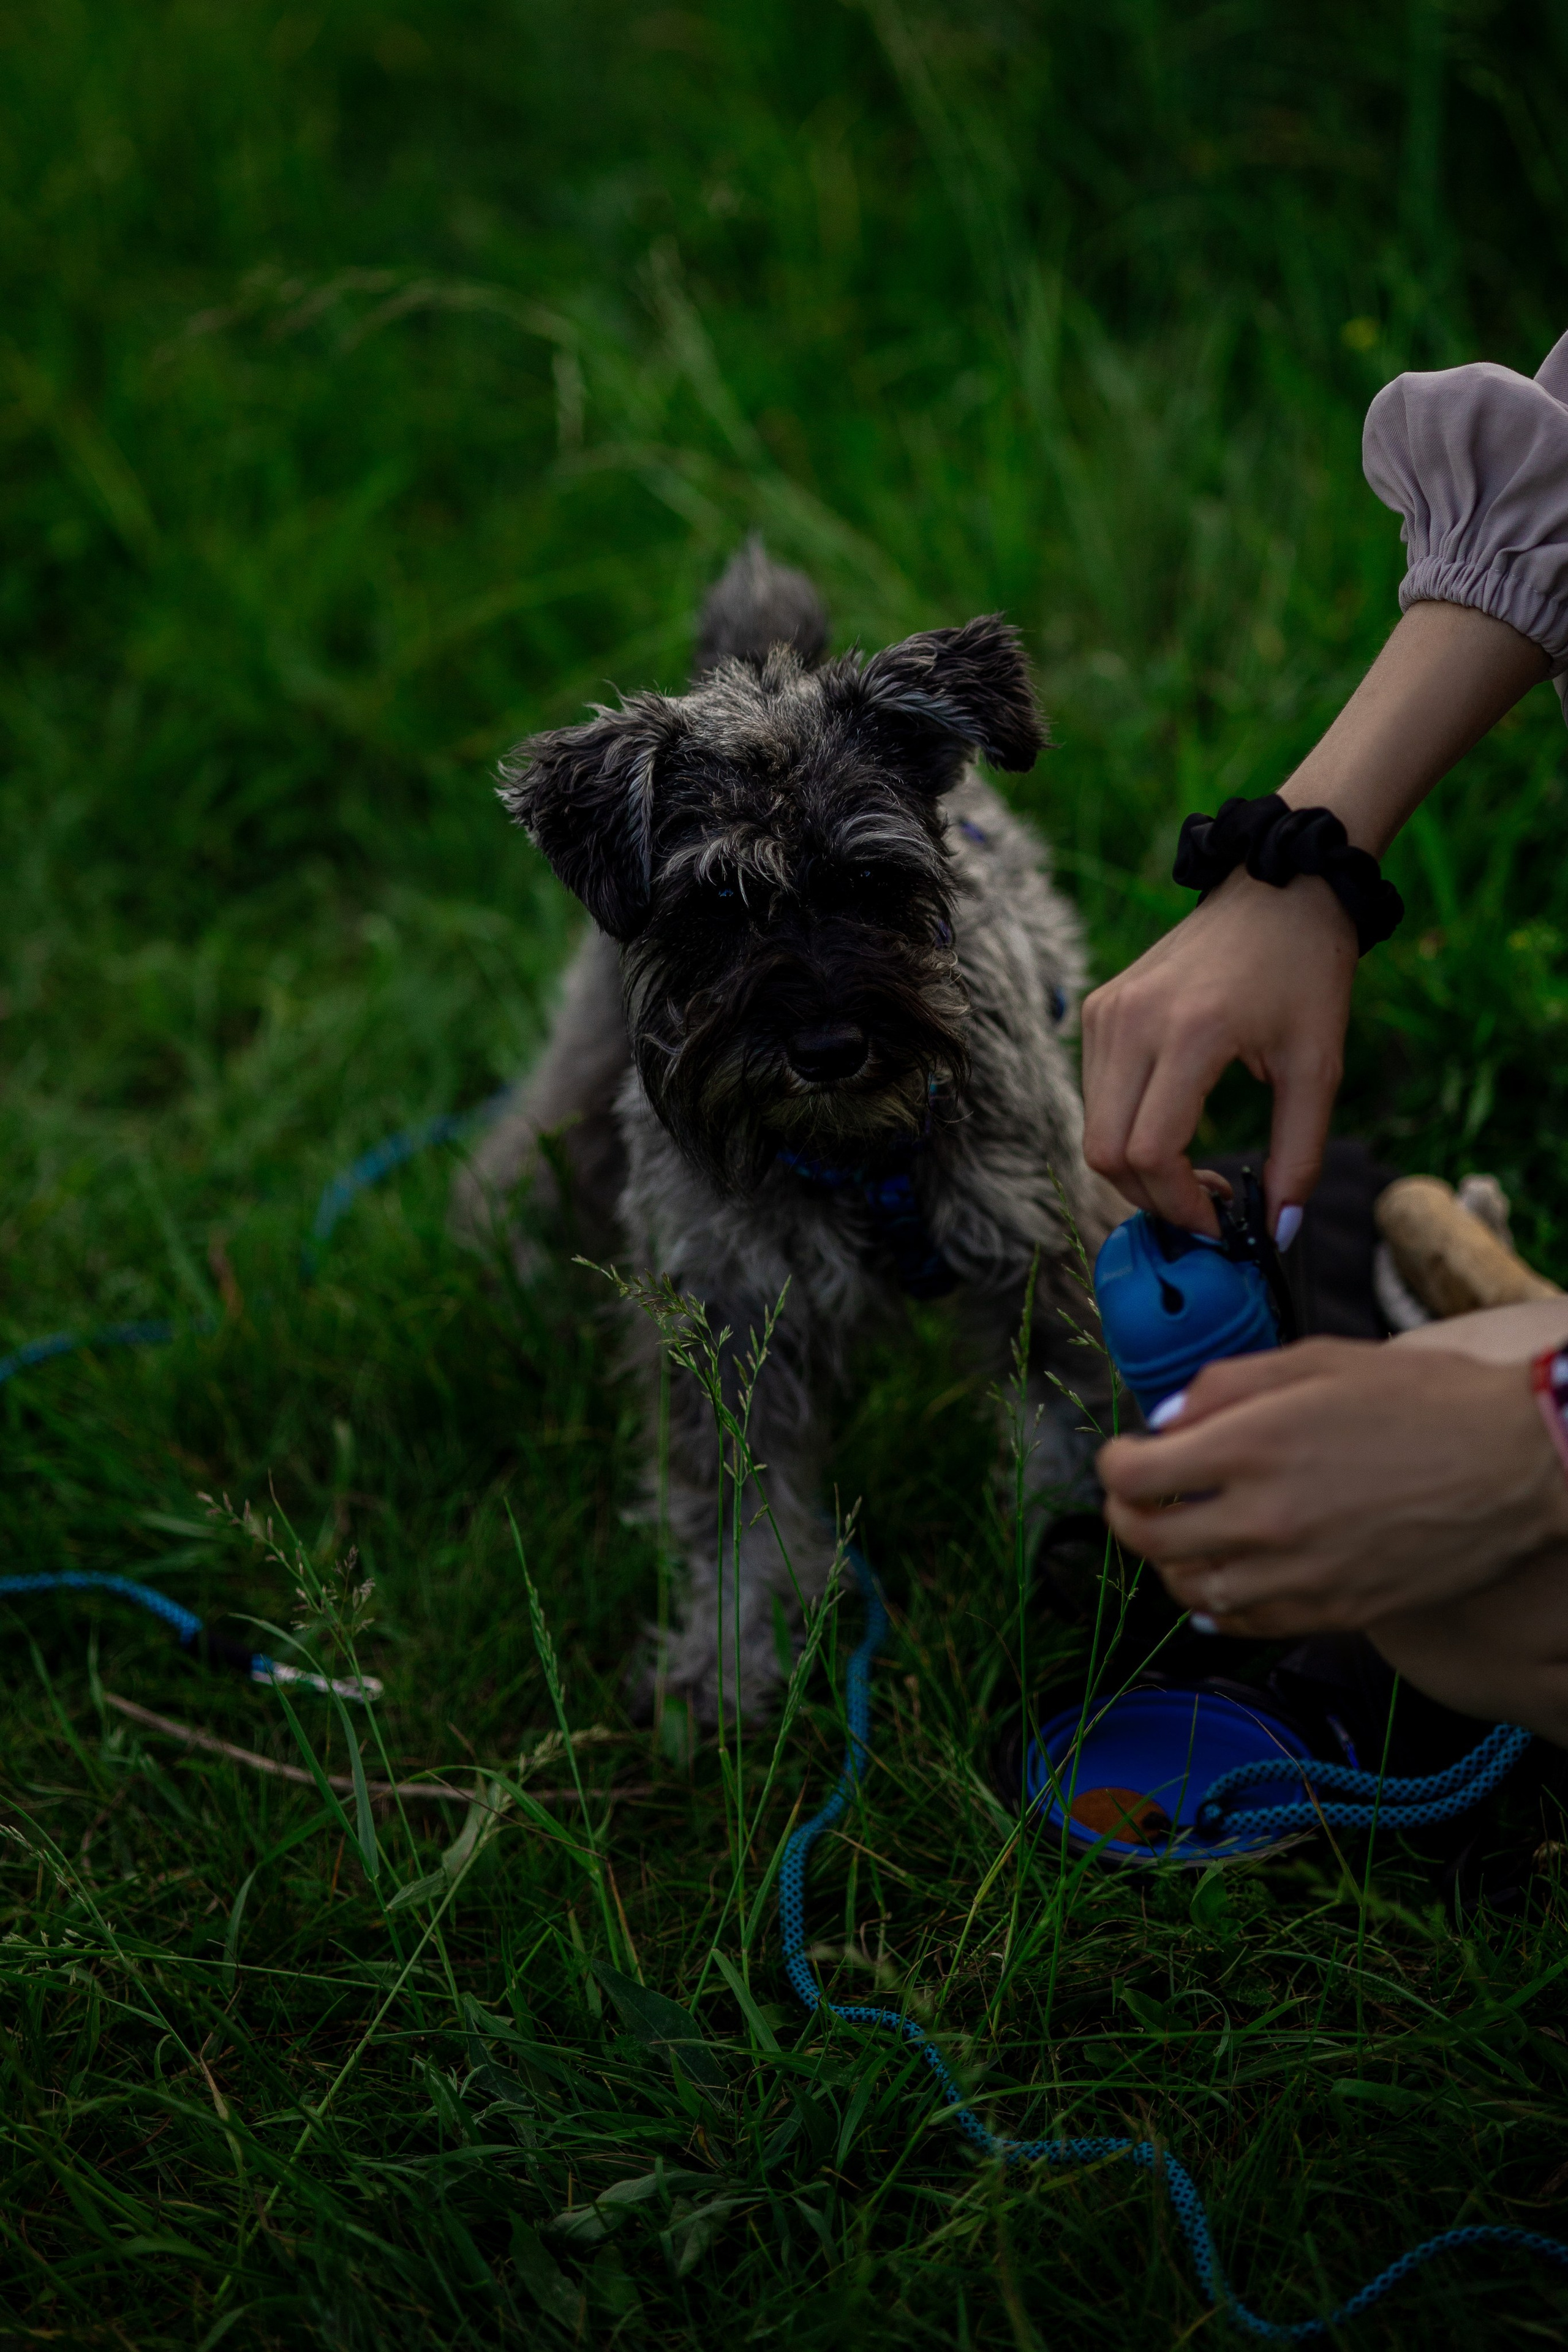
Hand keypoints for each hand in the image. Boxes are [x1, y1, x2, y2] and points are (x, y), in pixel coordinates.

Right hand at [1081, 602, 1548, 1239]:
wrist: (1280, 886)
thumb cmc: (1307, 971)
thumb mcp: (1318, 1068)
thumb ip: (1300, 1155)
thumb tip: (1279, 1234)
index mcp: (1190, 1032)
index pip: (1149, 1153)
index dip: (1181, 1206)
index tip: (1223, 1226)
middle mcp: (1132, 1021)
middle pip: (1106, 1153)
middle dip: (1154, 1201)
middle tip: (1208, 1210)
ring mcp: (1107, 1012)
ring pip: (1096, 1131)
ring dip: (1139, 1171)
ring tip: (1198, 1173)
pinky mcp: (1101, 1009)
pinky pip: (1097, 1097)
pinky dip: (1129, 1132)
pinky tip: (1176, 1132)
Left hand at [1096, 1338, 1567, 1636]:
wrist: (1517, 1461)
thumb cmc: (1424, 1399)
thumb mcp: (1317, 1359)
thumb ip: (1227, 1385)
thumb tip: (1167, 1418)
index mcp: (1253, 1445)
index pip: (1133, 1476)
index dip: (1113, 1463)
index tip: (1126, 1453)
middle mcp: (1264, 1518)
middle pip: (1146, 1539)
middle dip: (1125, 1512)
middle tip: (1137, 1495)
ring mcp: (1299, 1574)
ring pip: (1189, 1589)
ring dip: (1170, 1561)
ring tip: (1184, 1532)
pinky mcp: (1335, 1611)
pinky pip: (1246, 1624)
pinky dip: (1218, 1605)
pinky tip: (1224, 1578)